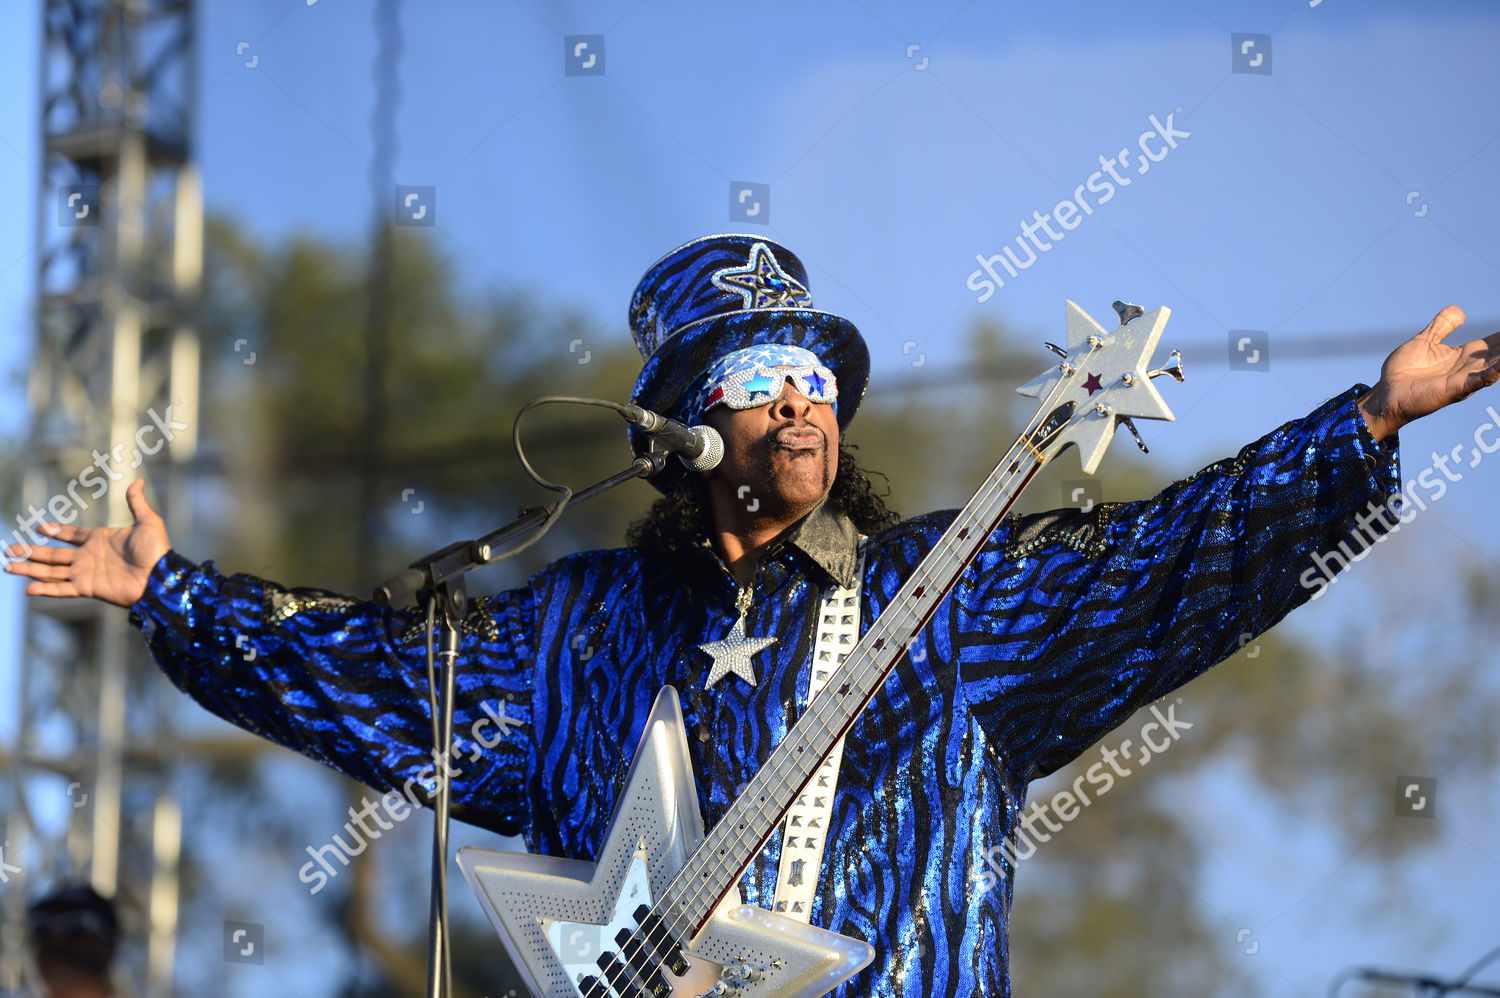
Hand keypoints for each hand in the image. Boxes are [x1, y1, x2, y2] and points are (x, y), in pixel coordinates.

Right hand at [3, 478, 171, 607]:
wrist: (160, 577)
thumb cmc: (157, 551)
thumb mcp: (148, 522)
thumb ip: (137, 503)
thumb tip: (138, 480)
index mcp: (99, 540)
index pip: (71, 535)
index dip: (56, 531)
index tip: (39, 527)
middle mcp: (88, 557)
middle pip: (53, 555)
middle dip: (31, 552)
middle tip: (10, 549)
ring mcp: (86, 573)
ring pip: (51, 571)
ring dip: (30, 569)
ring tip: (8, 565)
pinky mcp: (87, 588)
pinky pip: (61, 589)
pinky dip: (45, 589)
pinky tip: (28, 588)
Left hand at [1360, 305, 1499, 440]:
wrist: (1386, 393)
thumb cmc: (1404, 371)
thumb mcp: (1425, 341)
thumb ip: (1441, 326)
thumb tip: (1459, 310)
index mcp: (1464, 355)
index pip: (1495, 342)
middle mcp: (1469, 367)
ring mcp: (1463, 379)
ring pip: (1495, 366)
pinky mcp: (1453, 390)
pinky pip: (1478, 381)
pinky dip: (1492, 373)